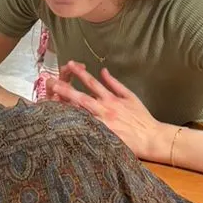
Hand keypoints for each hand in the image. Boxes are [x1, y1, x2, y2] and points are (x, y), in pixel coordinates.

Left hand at [51, 62, 166, 160]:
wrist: (151, 137)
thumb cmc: (142, 117)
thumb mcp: (130, 96)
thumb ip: (115, 84)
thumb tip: (103, 71)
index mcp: (111, 99)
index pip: (92, 82)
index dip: (79, 73)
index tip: (69, 64)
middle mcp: (104, 110)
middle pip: (81, 97)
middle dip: (65, 89)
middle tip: (51, 82)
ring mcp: (102, 124)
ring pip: (80, 114)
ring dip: (65, 107)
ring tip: (51, 101)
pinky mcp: (102, 137)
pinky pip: (85, 131)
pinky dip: (74, 127)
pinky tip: (62, 124)